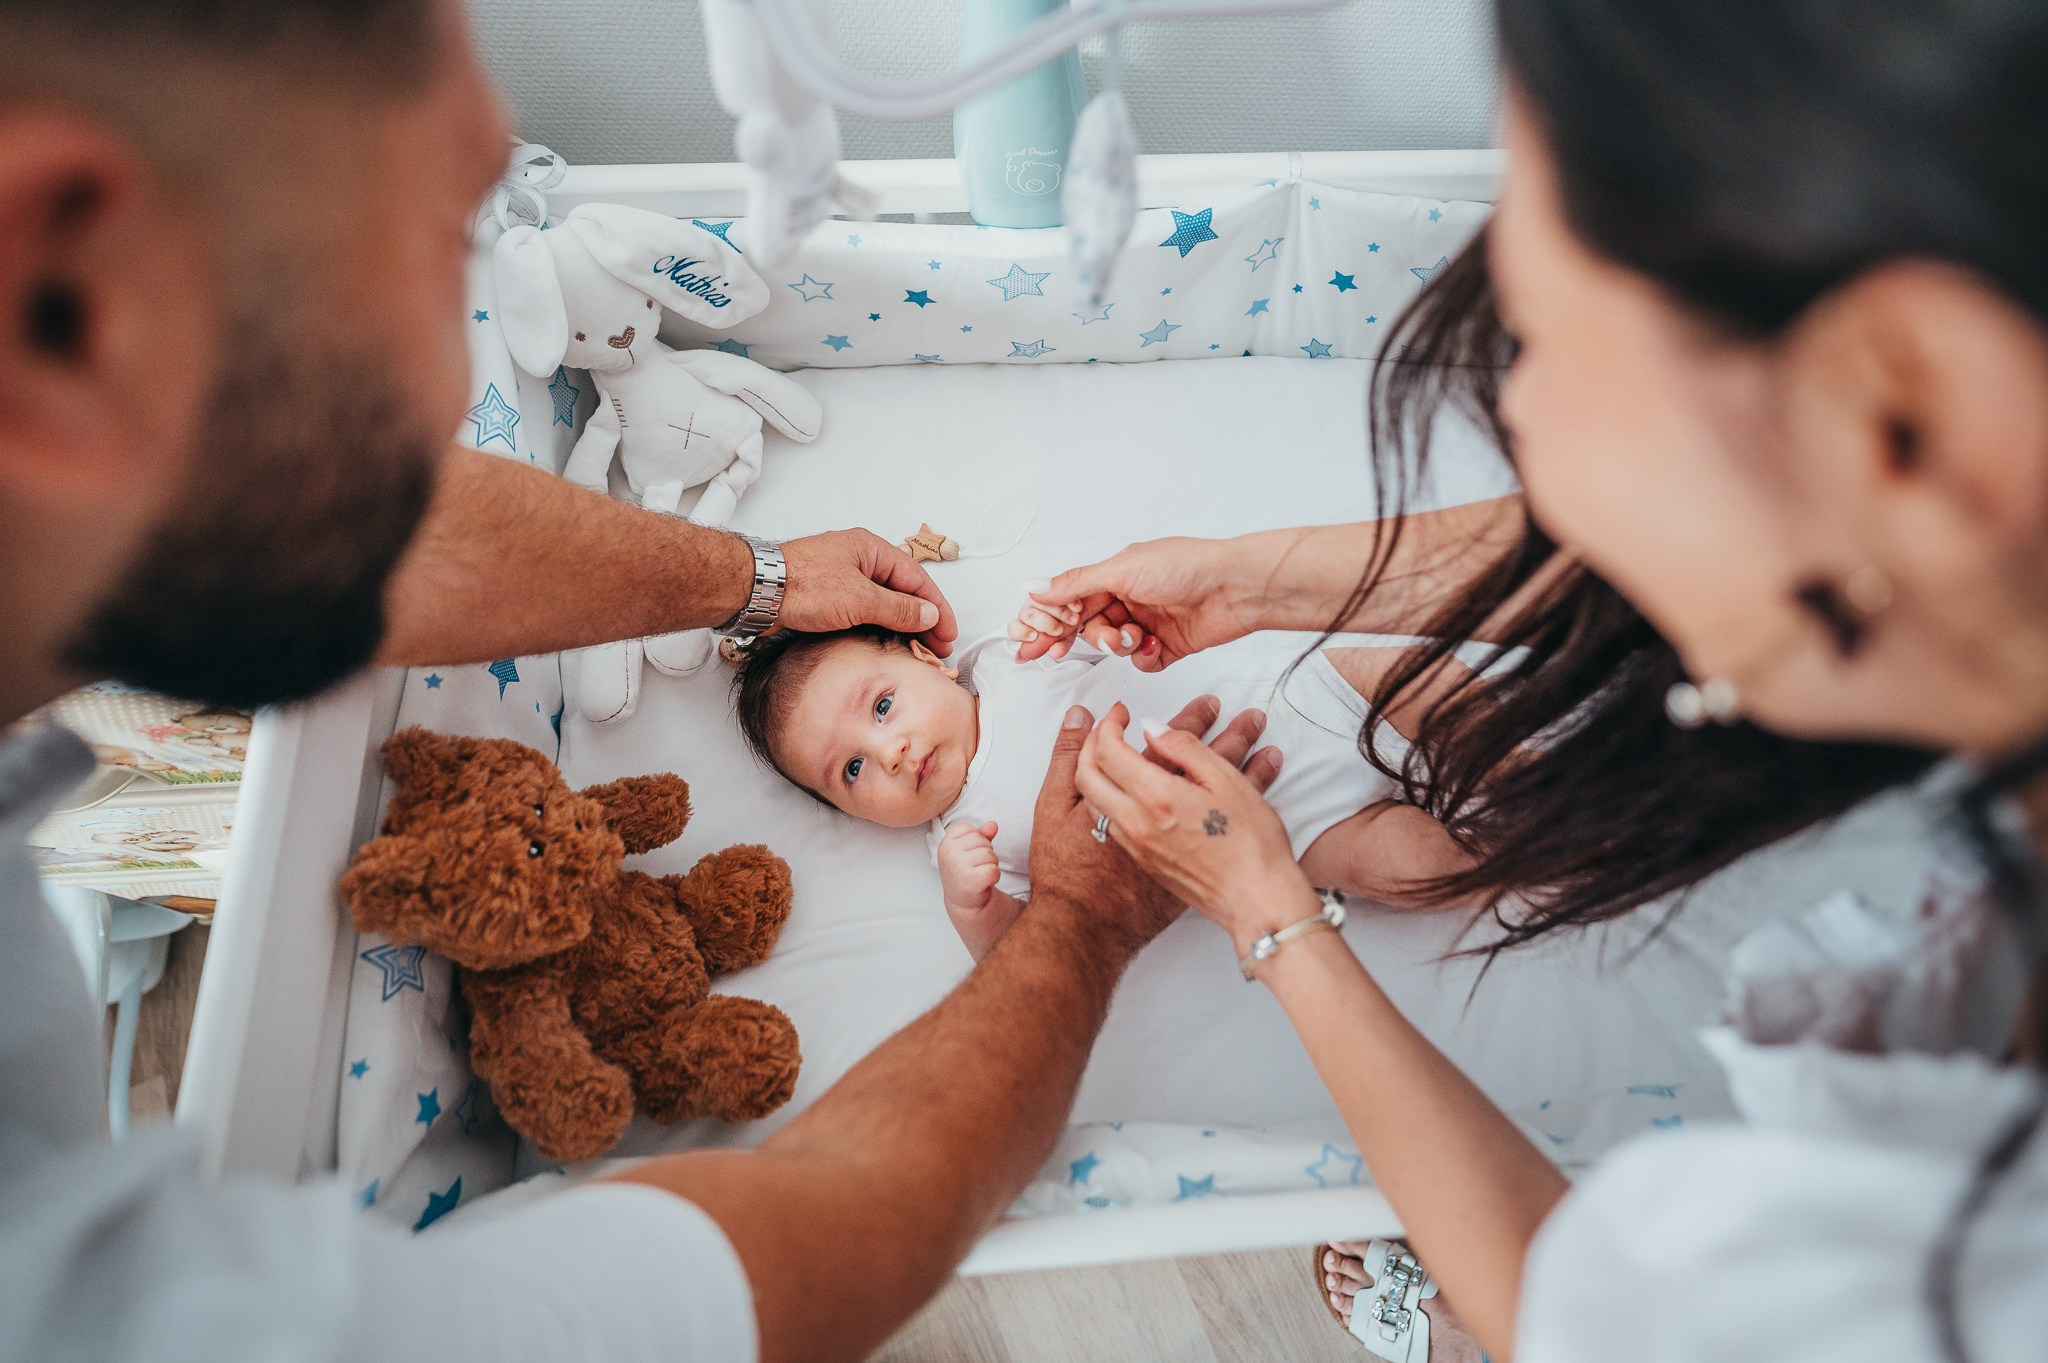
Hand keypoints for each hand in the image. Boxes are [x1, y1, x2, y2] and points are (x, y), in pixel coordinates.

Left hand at [777, 529, 960, 655]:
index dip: (937, 608)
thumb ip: (897, 609)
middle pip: (902, 591)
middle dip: (923, 620)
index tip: (948, 633)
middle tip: (938, 648)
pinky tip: (887, 644)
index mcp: (871, 550)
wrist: (755, 592)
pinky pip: (864, 612)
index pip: (917, 579)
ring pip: (883, 604)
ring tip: (918, 650)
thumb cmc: (801, 585)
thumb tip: (928, 615)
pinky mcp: (828, 598)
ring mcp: (843, 580)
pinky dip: (880, 628)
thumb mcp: (859, 599)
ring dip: (903, 626)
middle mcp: (859, 561)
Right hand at [937, 820, 1001, 912]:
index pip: (970, 829)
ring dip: (990, 865)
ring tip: (979, 874)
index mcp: (946, 843)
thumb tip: (993, 825)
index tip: (969, 854)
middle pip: (982, 841)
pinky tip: (985, 882)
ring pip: (990, 855)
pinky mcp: (971, 880)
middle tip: (976, 866)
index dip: (976, 840)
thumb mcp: (968, 849)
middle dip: (986, 853)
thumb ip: (981, 834)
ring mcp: (959, 867)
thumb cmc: (965, 870)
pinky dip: (994, 876)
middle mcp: (949, 853)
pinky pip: (994, 870)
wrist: (962, 900)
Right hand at [1010, 536, 1256, 671]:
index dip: (1048, 620)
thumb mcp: (1121, 569)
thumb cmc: (1186, 566)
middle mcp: (1130, 597)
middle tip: (1054, 650)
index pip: (1069, 600)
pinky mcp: (1167, 646)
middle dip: (1076, 636)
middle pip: (1087, 626)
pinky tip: (1155, 643)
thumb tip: (1034, 586)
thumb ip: (1074, 584)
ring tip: (1131, 636)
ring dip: (1116, 644)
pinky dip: (1144, 656)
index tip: (1030, 639)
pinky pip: (1142, 661)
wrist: (1235, 588)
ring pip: (1113, 646)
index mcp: (1115, 575)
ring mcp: (1148, 623)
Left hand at [1076, 705, 1314, 953]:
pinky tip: (1132, 791)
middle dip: (1091, 744)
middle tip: (1107, 729)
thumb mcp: (1225, 781)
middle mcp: (1136, 823)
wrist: (1257, 901)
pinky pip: (1113, 822)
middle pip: (1087, 775)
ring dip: (1098, 772)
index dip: (1110, 724)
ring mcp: (1136, 846)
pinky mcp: (1144, 862)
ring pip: (1096, 801)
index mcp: (1156, 797)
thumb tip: (1152, 728)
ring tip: (1115, 754)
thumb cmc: (1251, 844)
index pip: (1108, 750)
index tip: (1121, 713)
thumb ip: (1185, 747)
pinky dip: (1113, 797)